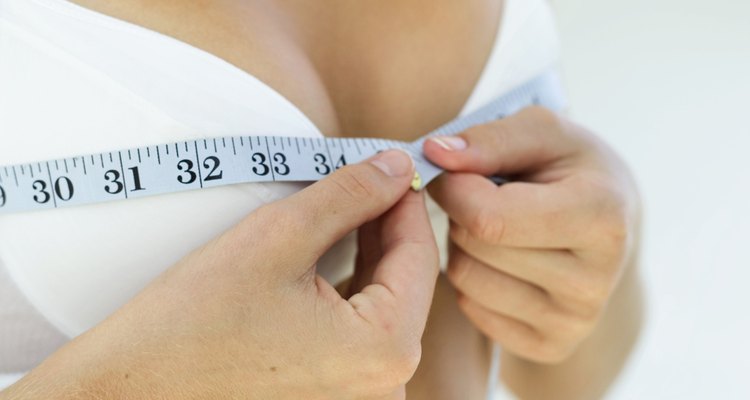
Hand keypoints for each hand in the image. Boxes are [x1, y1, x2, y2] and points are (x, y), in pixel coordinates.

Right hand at [4, 150, 438, 399]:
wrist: (135, 385)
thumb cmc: (196, 320)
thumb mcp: (281, 236)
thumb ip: (351, 194)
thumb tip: (397, 166)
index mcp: (387, 349)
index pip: (420, 254)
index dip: (406, 198)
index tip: (393, 160)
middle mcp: (386, 382)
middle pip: (404, 279)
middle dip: (386, 221)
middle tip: (364, 172)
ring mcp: (359, 390)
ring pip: (382, 299)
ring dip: (368, 247)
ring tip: (343, 203)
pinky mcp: (332, 389)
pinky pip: (357, 324)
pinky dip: (349, 281)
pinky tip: (329, 248)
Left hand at [423, 106, 639, 362]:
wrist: (608, 227)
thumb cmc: (568, 168)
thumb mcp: (542, 131)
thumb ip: (489, 139)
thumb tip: (433, 153)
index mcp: (601, 215)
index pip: (489, 218)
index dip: (454, 188)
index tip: (453, 170)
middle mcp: (596, 279)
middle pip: (475, 247)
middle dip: (460, 213)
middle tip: (482, 196)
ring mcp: (575, 321)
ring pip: (467, 280)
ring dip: (462, 245)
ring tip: (493, 226)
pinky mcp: (551, 345)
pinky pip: (472, 309)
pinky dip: (471, 279)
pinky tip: (498, 258)